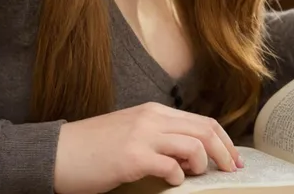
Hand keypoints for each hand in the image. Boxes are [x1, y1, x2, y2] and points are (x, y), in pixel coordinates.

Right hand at [54, 101, 242, 193]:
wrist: (60, 151)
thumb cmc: (94, 148)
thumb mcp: (132, 132)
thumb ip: (160, 137)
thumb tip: (191, 155)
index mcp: (153, 111)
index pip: (202, 121)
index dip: (224, 141)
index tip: (234, 159)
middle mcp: (151, 118)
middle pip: (205, 130)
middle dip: (225, 153)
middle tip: (232, 172)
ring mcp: (142, 135)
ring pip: (194, 146)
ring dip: (202, 165)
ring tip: (194, 177)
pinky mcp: (132, 156)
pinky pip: (171, 167)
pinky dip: (178, 177)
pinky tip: (171, 181)